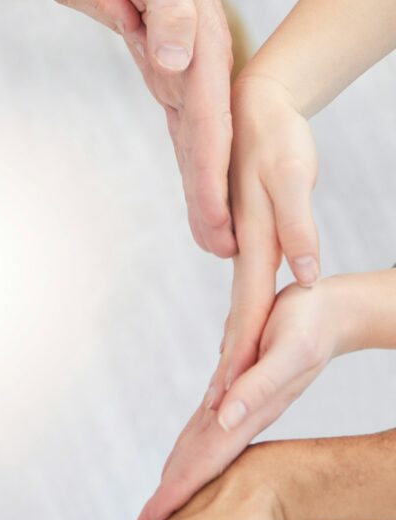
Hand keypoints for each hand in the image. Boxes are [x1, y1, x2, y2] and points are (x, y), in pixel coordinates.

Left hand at [104, 0, 235, 256]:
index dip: (213, 180)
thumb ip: (168, 15)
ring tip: (217, 238)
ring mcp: (191, 78)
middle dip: (216, 202)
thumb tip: (177, 62)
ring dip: (208, 191)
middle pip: (209, 149)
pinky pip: (186, 130)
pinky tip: (198, 189)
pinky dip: (193, 164)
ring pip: (199, 145)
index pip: (208, 129)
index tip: (220, 225)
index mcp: (201, 56)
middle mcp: (201, 73)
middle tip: (225, 254)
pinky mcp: (176, 78)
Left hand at [136, 274, 351, 519]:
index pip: (206, 461)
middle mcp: (245, 417)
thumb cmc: (310, 324)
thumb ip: (257, 387)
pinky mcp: (244, 392)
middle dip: (172, 498)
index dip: (177, 492)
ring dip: (183, 478)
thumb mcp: (286, 351)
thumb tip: (223, 420)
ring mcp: (245, 408)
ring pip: (204, 449)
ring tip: (161, 506)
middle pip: (200, 464)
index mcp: (250, 412)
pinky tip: (189, 460)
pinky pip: (212, 429)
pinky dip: (195, 450)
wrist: (334, 314)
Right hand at [210, 74, 320, 408]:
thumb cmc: (276, 137)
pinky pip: (241, 288)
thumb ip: (296, 226)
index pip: (248, 312)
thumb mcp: (290, 177)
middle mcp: (241, 248)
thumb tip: (301, 275)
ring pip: (238, 308)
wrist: (253, 103)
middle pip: (238, 319)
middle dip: (229, 369)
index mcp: (253, 239)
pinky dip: (239, 320)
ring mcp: (239, 243)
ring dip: (232, 350)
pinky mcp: (244, 236)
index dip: (241, 357)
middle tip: (217, 416)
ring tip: (223, 394)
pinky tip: (236, 337)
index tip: (230, 400)